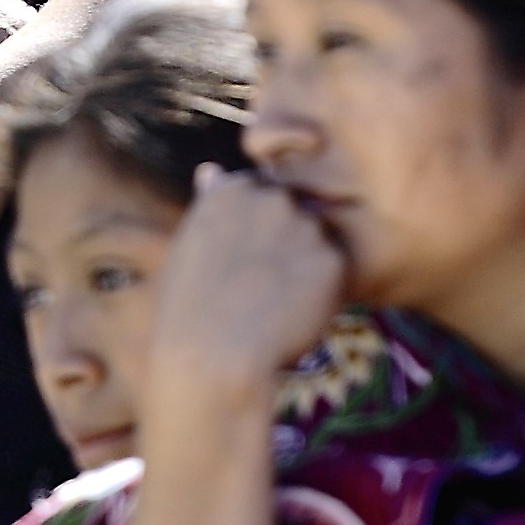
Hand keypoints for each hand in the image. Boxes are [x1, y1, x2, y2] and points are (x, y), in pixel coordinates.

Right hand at [147, 168, 344, 396]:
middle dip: (286, 244)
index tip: (243, 264)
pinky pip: (334, 273)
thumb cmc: (191, 306)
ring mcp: (305, 225)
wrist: (213, 354)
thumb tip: (211, 170)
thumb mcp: (191, 242)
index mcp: (233, 188)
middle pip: (295, 215)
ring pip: (317, 244)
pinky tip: (292, 314)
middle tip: (262, 287)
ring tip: (275, 302)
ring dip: (306, 266)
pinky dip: (322, 294)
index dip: (256, 234)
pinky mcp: (332, 259)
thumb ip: (212, 203)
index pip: (262, 196)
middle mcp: (272, 196)